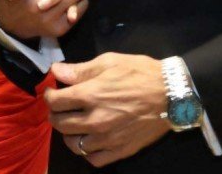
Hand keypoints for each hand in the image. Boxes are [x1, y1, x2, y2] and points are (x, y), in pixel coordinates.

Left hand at [46, 53, 169, 166]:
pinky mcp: (120, 150)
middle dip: (55, 114)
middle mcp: (95, 120)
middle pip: (60, 123)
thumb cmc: (141, 73)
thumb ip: (80, 70)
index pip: (55, 102)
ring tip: (74, 124)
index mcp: (91, 95)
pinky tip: (90, 140)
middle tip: (60, 108)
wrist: (171, 94)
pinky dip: (87, 152)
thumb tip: (56, 71)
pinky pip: (93, 159)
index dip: (50, 96)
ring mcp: (107, 138)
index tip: (53, 92)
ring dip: (69, 134)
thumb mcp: (110, 62)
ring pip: (73, 144)